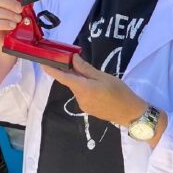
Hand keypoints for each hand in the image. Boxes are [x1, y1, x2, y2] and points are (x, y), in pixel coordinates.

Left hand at [42, 54, 165, 134]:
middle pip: (71, 82)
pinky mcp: (88, 110)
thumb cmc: (120, 93)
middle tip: (81, 63)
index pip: (62, 77)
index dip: (51, 70)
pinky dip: (87, 89)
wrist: (131, 114)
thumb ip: (86, 69)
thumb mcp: (104, 77)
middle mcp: (80, 98)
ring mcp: (84, 105)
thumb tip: (73, 59)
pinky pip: (83, 95)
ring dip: (82, 82)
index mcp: (83, 88)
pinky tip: (100, 89)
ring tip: (99, 79)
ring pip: (78, 89)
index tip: (41, 62)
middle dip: (73, 73)